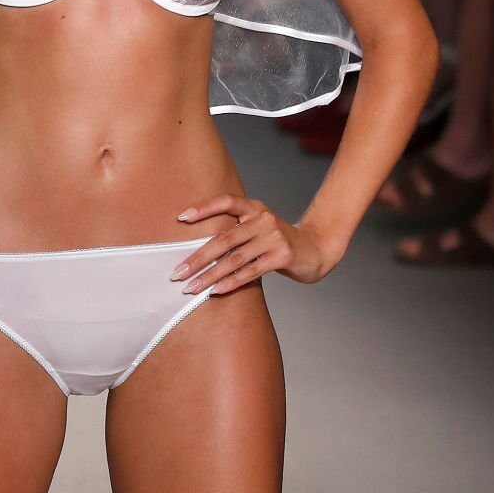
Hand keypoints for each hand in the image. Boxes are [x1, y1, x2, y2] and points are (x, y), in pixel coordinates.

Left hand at [170, 196, 336, 291]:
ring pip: (234, 259)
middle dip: (197, 258)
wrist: (316, 250)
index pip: (226, 201)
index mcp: (255, 208)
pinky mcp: (282, 256)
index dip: (204, 208)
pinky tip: (215, 291)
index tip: (181, 218)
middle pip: (223, 238)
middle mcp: (263, 219)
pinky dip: (230, 282)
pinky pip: (250, 271)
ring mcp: (273, 238)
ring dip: (209, 276)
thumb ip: (237, 232)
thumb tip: (199, 250)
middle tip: (177, 273)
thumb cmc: (279, 243)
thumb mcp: (260, 229)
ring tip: (191, 287)